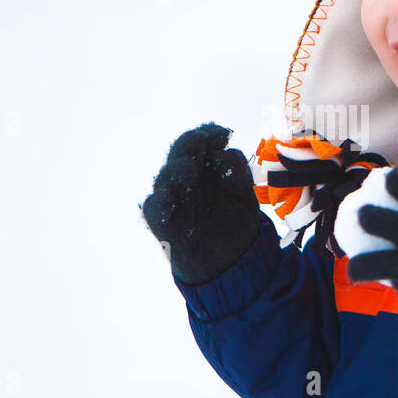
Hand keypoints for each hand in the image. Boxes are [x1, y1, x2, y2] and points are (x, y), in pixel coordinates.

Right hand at [140, 122, 263, 285]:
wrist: (234, 264)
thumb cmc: (236, 223)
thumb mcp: (245, 194)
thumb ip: (237, 172)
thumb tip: (224, 152)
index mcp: (205, 167)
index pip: (200, 141)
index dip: (208, 133)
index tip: (223, 134)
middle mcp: (186, 179)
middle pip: (179, 153)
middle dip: (189, 144)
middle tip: (201, 143)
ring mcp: (174, 200)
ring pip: (165, 177)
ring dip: (177, 169)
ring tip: (191, 170)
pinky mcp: (165, 224)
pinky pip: (153, 209)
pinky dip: (160, 202)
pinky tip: (171, 199)